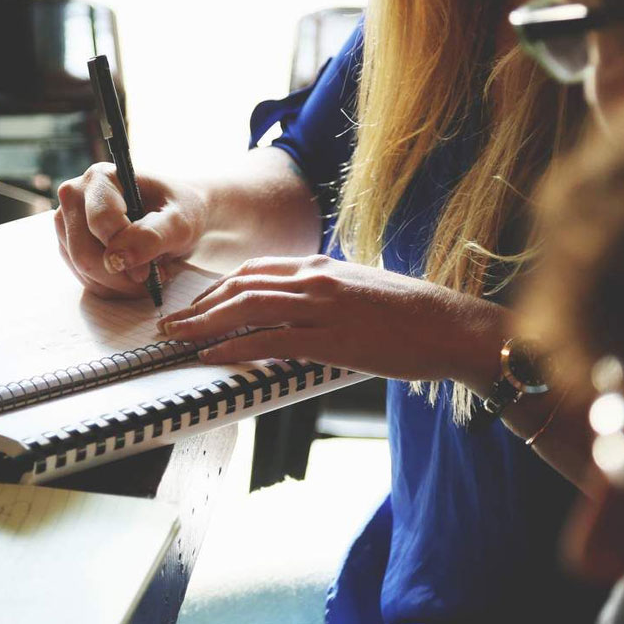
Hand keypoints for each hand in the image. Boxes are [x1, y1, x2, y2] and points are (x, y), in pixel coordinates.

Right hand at [54, 163, 207, 298]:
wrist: (177, 216)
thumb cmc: (180, 211)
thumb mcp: (179, 223)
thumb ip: (151, 236)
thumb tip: (116, 259)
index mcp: (100, 178)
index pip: (100, 222)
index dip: (126, 251)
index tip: (151, 269)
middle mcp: (75, 196)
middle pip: (84, 253)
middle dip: (121, 275)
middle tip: (153, 276)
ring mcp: (67, 222)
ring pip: (83, 270)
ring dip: (119, 283)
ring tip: (148, 272)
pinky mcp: (69, 245)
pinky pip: (84, 279)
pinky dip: (112, 287)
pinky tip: (133, 275)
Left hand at [157, 255, 506, 382]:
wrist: (451, 326)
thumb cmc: (412, 316)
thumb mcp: (360, 291)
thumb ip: (325, 296)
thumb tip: (297, 314)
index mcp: (321, 266)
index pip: (254, 270)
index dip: (217, 288)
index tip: (196, 305)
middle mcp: (315, 279)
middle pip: (240, 286)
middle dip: (199, 305)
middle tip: (171, 323)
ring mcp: (321, 306)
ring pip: (246, 308)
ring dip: (204, 324)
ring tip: (177, 339)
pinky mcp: (331, 337)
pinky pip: (269, 340)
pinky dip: (234, 347)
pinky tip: (211, 357)